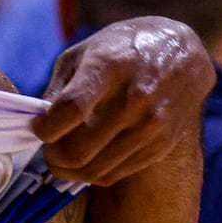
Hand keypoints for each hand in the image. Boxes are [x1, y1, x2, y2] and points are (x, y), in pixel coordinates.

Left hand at [34, 17, 212, 187]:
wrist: (182, 53)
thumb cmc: (123, 48)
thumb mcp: (84, 51)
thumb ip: (59, 88)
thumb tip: (39, 125)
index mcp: (109, 68)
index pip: (70, 111)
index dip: (45, 128)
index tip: (38, 128)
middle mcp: (133, 99)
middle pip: (78, 150)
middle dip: (52, 156)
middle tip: (47, 147)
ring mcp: (151, 125)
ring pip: (94, 170)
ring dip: (69, 170)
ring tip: (63, 156)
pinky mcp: (162, 144)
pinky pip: (114, 174)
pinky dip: (93, 173)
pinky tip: (88, 156)